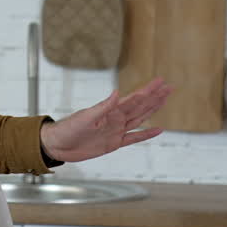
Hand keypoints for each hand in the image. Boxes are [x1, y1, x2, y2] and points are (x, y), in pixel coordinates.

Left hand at [39, 78, 172, 162]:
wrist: (57, 145)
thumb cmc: (67, 129)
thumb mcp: (85, 118)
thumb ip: (103, 107)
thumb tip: (117, 92)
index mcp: (109, 111)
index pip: (133, 99)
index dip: (148, 90)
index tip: (161, 81)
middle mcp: (115, 118)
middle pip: (140, 106)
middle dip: (155, 97)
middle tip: (169, 87)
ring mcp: (116, 130)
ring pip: (139, 118)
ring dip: (152, 110)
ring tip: (164, 100)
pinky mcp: (114, 143)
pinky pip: (134, 138)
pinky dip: (146, 134)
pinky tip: (157, 129)